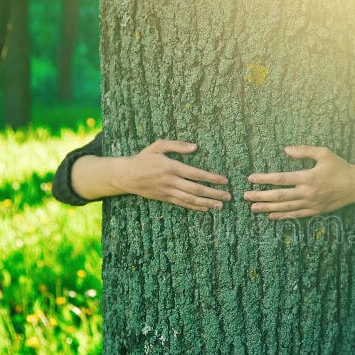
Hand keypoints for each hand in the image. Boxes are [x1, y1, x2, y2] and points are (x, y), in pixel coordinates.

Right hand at [114, 139, 230, 211]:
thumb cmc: (144, 158)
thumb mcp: (158, 146)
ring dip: (207, 203)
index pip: (196, 174)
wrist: (126, 175)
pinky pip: (183, 204)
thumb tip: (195, 147)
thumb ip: (176, 145)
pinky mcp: (165, 199)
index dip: (211, 178)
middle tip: (228, 196)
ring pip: (190, 200)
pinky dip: (195, 207)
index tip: (224, 180)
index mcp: (171, 167)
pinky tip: (206, 208)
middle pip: (196, 190)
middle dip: (214, 193)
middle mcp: (170, 181)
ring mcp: (167, 192)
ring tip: (220, 206)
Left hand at [243, 146, 354, 218]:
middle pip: (279, 196)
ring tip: (253, 208)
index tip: (251, 178)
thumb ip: (304, 151)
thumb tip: (286, 150)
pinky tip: (272, 216)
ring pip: (285, 208)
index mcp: (308, 177)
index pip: (281, 179)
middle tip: (245, 196)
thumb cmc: (340, 167)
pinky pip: (296, 215)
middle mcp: (307, 192)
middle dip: (260, 196)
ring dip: (268, 208)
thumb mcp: (324, 153)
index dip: (264, 179)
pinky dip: (283, 216)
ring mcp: (311, 204)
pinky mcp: (315, 211)